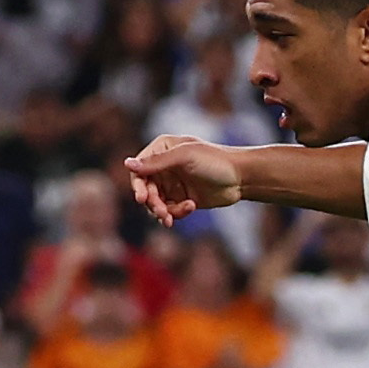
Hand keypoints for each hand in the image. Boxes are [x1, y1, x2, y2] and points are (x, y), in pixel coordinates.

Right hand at [123, 136, 244, 225]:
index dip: (137, 185)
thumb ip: (156, 162)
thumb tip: (127, 164)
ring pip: (155, 202)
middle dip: (153, 203)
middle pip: (145, 189)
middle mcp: (163, 166)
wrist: (241, 178)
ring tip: (172, 218)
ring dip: (162, 211)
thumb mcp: (184, 158)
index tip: (142, 198)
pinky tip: (191, 208)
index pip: (139, 169)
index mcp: (162, 149)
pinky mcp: (180, 198)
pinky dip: (176, 212)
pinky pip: (168, 210)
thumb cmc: (215, 161)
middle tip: (162, 213)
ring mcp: (171, 183)